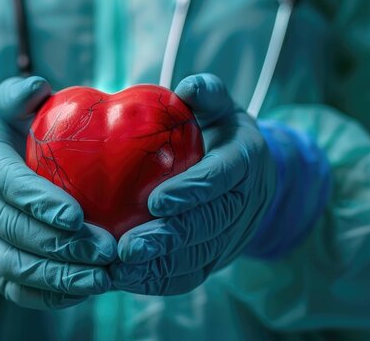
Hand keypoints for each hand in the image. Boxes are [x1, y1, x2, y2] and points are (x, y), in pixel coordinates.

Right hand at [0, 77, 116, 308]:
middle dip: (62, 245)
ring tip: (103, 276)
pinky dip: (48, 296)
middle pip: (16, 232)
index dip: (39, 203)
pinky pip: (16, 290)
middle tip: (107, 250)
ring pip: (15, 266)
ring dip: (59, 276)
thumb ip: (16, 96)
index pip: (9, 186)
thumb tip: (39, 87)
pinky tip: (85, 290)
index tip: (75, 216)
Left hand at [111, 74, 278, 294]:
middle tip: (127, 248)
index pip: (222, 178)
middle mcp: (247, 201)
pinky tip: (125, 281)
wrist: (252, 175)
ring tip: (118, 269)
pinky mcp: (220, 258)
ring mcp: (235, 234)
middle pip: (210, 225)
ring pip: (201, 256)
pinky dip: (159, 282)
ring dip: (159, 267)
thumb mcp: (220, 106)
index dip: (192, 191)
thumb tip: (188, 87)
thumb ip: (207, 94)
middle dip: (169, 239)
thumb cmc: (220, 132)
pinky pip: (192, 275)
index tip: (155, 201)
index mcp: (247, 159)